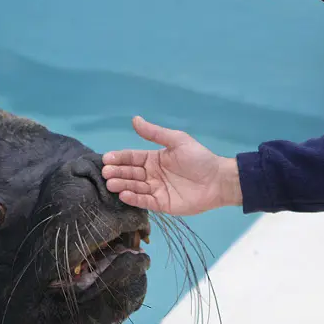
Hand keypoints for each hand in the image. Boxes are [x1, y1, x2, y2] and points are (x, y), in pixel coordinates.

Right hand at [101, 116, 241, 215]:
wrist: (217, 180)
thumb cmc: (198, 159)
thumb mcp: (177, 141)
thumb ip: (155, 133)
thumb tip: (134, 119)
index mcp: (154, 159)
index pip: (132, 158)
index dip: (119, 157)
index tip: (106, 158)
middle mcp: (152, 174)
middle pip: (130, 173)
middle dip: (117, 172)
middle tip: (106, 173)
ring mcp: (156, 190)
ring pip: (135, 187)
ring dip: (122, 185)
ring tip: (111, 184)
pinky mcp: (161, 204)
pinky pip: (145, 201)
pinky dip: (134, 198)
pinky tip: (124, 195)